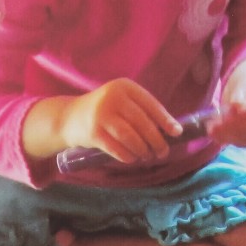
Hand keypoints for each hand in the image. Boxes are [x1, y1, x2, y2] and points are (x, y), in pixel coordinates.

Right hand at [57, 79, 184, 164]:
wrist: (69, 117)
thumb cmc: (104, 112)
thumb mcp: (121, 102)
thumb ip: (141, 112)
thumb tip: (169, 131)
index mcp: (124, 87)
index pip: (151, 104)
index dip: (165, 120)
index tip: (176, 133)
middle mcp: (113, 97)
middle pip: (142, 122)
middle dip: (156, 140)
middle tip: (163, 152)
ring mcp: (101, 115)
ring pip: (130, 136)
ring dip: (142, 150)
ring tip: (147, 156)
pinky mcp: (92, 133)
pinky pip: (116, 148)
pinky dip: (127, 156)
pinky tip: (132, 159)